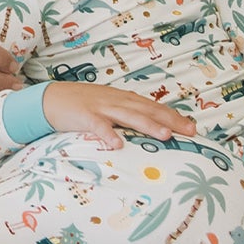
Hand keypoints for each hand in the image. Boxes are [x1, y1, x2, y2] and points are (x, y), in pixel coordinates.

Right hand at [42, 82, 195, 145]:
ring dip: (147, 125)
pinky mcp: (84, 116)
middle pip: (147, 110)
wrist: (50, 99)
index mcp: (123, 99)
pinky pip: (98, 126)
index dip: (173, 117)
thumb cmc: (82, 105)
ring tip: (165, 136)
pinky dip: (108, 134)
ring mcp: (100, 107)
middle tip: (190, 131)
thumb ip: (125, 115)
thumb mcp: (107, 106)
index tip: (192, 128)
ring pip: (128, 116)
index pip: (152, 107)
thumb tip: (148, 128)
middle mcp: (116, 100)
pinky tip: (118, 145)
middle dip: (169, 121)